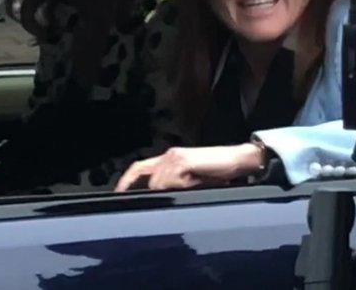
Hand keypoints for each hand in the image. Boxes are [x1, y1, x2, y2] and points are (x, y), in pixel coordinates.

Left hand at [114, 143, 265, 191]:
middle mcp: (168, 155)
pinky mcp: (183, 160)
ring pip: (159, 183)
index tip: (118, 195)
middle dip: (157, 193)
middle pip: (149, 180)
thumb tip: (159, 200)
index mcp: (168, 159)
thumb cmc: (217, 172)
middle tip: (170, 199)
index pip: (139, 168)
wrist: (237, 159)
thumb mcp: (191, 182)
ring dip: (174, 190)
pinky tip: (196, 182)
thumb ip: (174, 186)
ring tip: (195, 185)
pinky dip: (181, 186)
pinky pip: (172, 180)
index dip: (126, 181)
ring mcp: (175, 156)